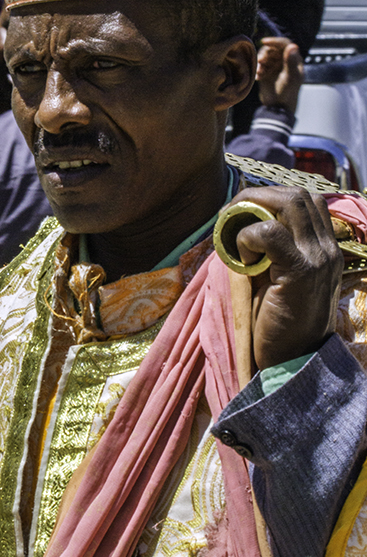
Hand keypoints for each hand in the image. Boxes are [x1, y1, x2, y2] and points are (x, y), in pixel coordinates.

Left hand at [230, 186, 342, 369]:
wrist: (292, 361)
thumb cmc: (278, 322)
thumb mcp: (277, 278)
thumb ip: (269, 251)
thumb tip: (236, 224)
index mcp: (325, 249)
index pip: (307, 201)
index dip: (272, 197)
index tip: (243, 211)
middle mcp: (327, 249)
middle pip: (297, 195)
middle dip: (257, 195)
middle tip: (229, 215)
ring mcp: (318, 258)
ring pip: (289, 203)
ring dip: (253, 208)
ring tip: (233, 231)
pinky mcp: (301, 272)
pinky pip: (270, 233)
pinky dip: (248, 236)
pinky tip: (242, 259)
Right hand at [256, 37, 303, 112]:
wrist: (276, 107)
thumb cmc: (287, 93)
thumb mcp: (290, 77)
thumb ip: (291, 62)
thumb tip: (292, 46)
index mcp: (294, 59)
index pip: (285, 44)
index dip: (275, 41)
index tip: (264, 42)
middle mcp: (285, 60)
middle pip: (273, 48)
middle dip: (265, 54)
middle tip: (260, 61)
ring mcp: (275, 66)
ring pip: (265, 55)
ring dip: (261, 62)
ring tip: (260, 72)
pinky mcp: (266, 72)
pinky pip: (260, 64)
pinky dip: (258, 69)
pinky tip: (258, 77)